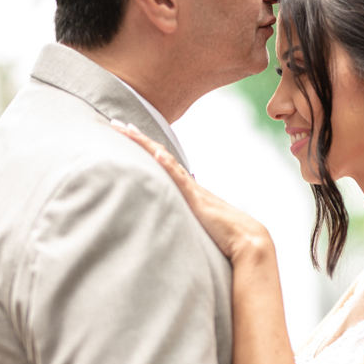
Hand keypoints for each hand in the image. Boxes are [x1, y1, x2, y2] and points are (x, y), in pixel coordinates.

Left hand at [110, 121, 271, 260]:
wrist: (246, 238)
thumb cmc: (222, 234)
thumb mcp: (195, 222)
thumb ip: (183, 216)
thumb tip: (168, 218)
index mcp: (186, 187)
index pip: (161, 161)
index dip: (144, 147)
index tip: (127, 133)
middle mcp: (187, 182)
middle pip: (159, 154)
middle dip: (138, 139)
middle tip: (117, 124)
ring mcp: (192, 189)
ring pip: (166, 161)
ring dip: (147, 145)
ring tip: (129, 131)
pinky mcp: (197, 200)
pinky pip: (181, 180)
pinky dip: (169, 165)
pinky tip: (157, 154)